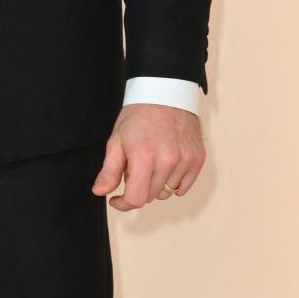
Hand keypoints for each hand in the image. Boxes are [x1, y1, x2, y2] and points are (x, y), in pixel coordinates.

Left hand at [91, 103, 205, 210]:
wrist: (166, 94)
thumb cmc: (138, 116)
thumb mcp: (116, 141)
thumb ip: (109, 170)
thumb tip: (100, 192)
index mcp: (144, 157)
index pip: (136, 199)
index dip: (123, 203)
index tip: (117, 198)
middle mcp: (168, 161)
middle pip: (151, 196)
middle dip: (139, 187)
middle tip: (135, 167)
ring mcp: (185, 160)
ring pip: (167, 192)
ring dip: (156, 185)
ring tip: (152, 162)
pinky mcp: (198, 159)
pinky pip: (183, 187)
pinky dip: (174, 182)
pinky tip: (166, 165)